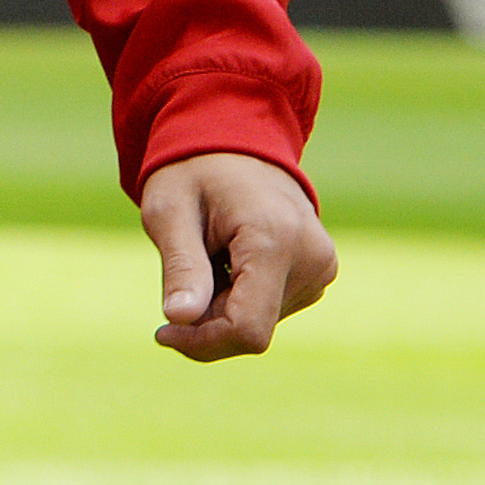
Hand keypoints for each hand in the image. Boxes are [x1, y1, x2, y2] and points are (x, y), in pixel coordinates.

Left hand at [138, 151, 337, 361]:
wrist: (233, 141)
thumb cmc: (192, 172)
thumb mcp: (170, 211)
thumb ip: (180, 266)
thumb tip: (179, 319)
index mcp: (274, 239)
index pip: (247, 327)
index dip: (202, 343)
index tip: (163, 331)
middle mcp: (311, 257)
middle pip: (252, 327)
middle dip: (208, 318)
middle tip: (179, 277)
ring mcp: (321, 266)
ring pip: (262, 320)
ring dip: (223, 304)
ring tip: (210, 253)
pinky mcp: (320, 271)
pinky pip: (274, 306)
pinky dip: (242, 295)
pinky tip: (229, 257)